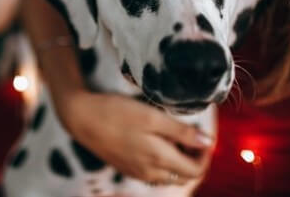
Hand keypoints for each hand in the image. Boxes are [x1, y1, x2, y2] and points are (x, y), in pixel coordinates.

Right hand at [56, 90, 214, 184]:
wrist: (82, 118)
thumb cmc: (117, 113)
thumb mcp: (153, 117)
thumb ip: (181, 132)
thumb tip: (208, 143)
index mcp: (159, 161)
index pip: (196, 171)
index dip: (205, 155)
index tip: (204, 135)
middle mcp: (150, 173)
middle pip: (184, 176)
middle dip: (194, 158)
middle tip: (192, 133)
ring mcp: (137, 173)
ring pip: (169, 175)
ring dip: (179, 160)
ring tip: (175, 134)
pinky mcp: (127, 168)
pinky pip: (154, 173)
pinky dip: (164, 161)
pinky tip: (157, 140)